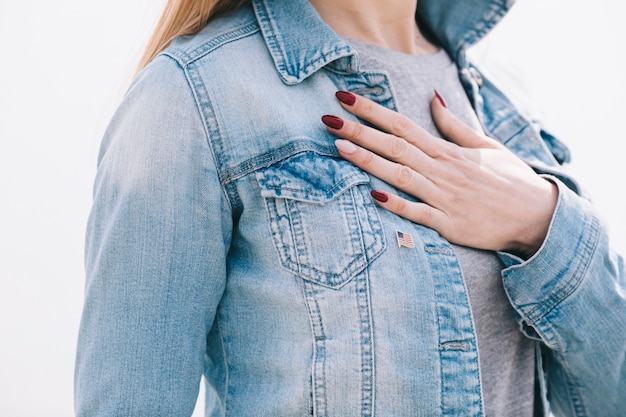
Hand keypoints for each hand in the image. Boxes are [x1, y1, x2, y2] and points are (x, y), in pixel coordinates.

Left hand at [322, 91, 557, 257]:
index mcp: (448, 151)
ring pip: (401, 175)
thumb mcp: (486, 146)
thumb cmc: (511, 180)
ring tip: (340, 148)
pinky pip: (419, 212)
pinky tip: (373, 195)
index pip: (404, 125)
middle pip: (395, 146)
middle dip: (361, 131)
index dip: (373, 111)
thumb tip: (433, 97)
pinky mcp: (449, 224)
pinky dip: (397, 204)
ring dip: (369, 161)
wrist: (538, 216)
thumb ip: (454, 125)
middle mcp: (443, 170)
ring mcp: (445, 197)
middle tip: (329, 119)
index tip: (346, 99)